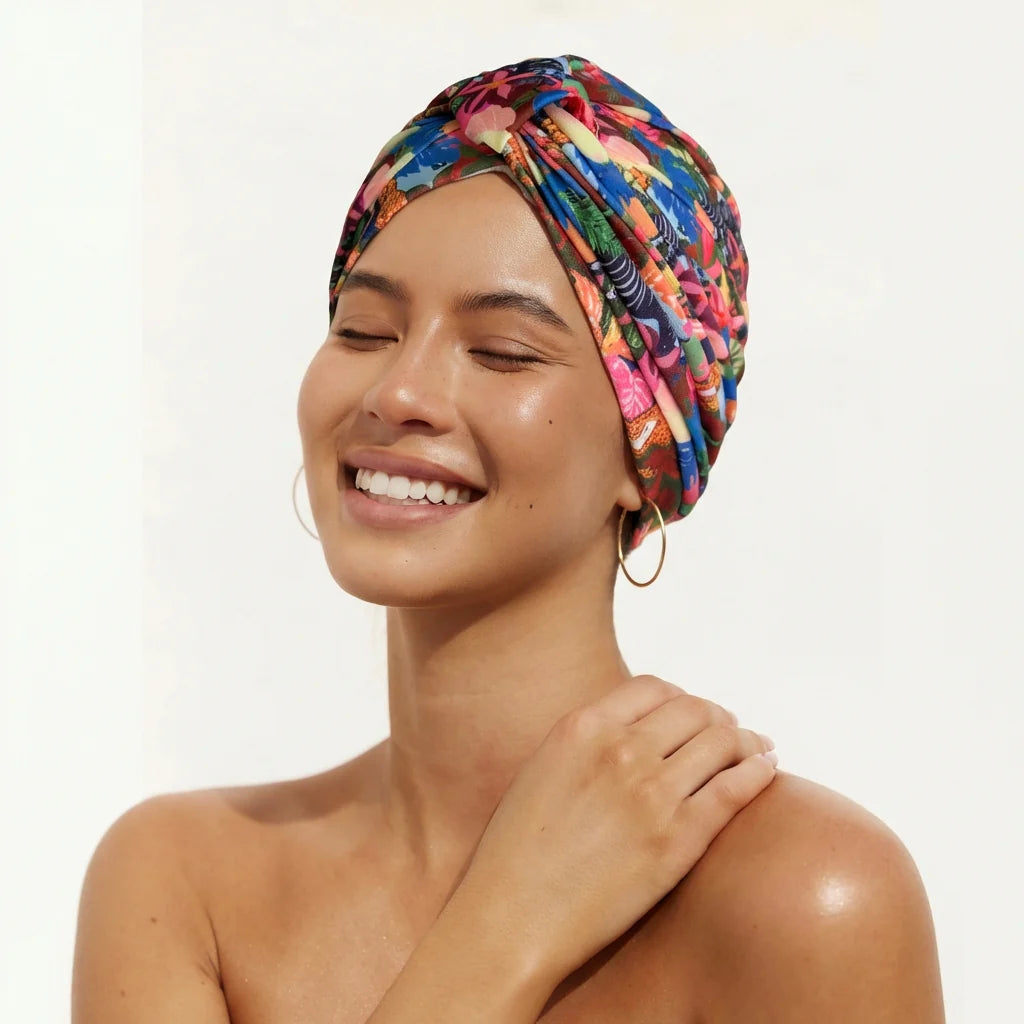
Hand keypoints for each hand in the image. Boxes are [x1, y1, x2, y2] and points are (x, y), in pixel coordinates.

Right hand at [451, 674, 776, 986]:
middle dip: (718, 716)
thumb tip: (631, 733)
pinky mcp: (678, 840)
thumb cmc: (516, 850)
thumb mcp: (543, 768)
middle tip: (729, 731)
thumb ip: (587, 742)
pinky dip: (758, 770)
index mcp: (583, 727)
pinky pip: (735, 788)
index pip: (654, 687)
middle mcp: (621, 749)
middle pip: (694, 710)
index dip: (681, 697)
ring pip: (722, 742)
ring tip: (756, 748)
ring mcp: (652, 793)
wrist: (512, 916)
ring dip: (745, 740)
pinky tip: (767, 768)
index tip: (691, 712)